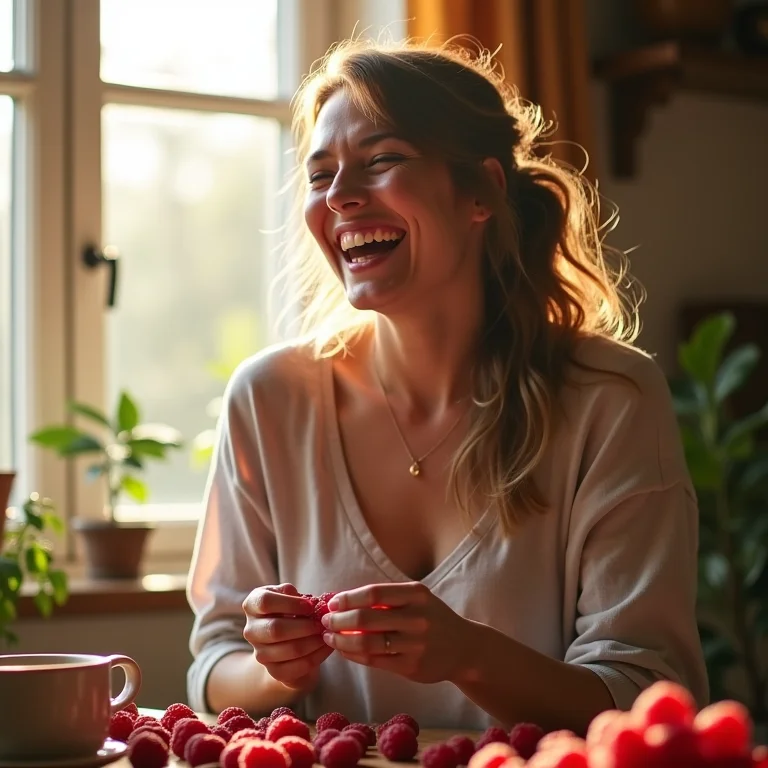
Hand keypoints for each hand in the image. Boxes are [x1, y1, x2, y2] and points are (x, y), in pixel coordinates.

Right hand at [242, 583, 332, 691]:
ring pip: (290, 649)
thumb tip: (311, 602)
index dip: (290, 603)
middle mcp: (251, 630)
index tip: (310, 605)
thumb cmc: (289, 610)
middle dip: (305, 626)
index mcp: (252, 605)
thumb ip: (295, 595)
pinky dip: (317, 656)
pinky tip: (326, 647)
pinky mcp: (274, 671)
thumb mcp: (289, 596)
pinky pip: (298, 666)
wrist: (286, 641)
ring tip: (327, 634)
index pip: (265, 602)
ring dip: (314, 642)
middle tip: (323, 623)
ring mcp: (260, 653)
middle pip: (276, 629)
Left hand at [320, 582, 474, 683]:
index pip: (373, 594)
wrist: (465, 648)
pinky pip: (375, 661)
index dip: (348, 599)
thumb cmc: (432, 617)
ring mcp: (415, 644)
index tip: (332, 603)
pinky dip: (354, 655)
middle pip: (366, 619)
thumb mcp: (417, 599)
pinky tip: (344, 650)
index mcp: (417, 594)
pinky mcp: (412, 667)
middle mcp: (417, 618)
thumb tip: (344, 600)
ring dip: (342, 640)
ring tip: (329, 637)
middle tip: (325, 621)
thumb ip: (387, 599)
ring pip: (367, 643)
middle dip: (339, 620)